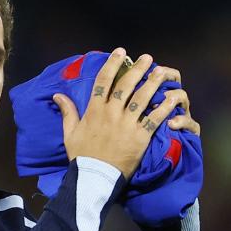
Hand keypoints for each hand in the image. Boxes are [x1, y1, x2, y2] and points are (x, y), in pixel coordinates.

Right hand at [53, 48, 193, 179]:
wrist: (95, 177)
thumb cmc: (81, 156)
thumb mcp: (69, 133)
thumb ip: (67, 112)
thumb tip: (58, 95)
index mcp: (94, 110)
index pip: (103, 81)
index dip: (112, 64)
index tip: (120, 52)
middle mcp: (112, 113)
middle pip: (126, 85)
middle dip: (137, 69)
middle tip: (147, 58)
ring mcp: (127, 124)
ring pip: (142, 98)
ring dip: (152, 83)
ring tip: (161, 71)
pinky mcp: (140, 137)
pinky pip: (154, 119)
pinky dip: (164, 108)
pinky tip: (172, 98)